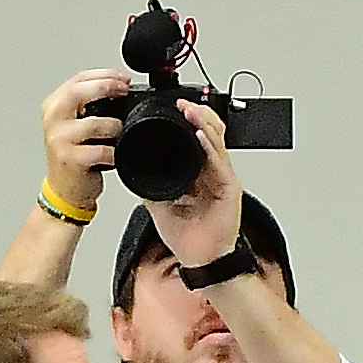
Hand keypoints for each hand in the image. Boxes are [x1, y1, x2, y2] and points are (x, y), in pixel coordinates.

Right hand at [41, 69, 135, 216]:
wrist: (65, 190)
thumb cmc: (74, 156)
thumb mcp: (75, 123)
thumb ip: (89, 103)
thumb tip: (120, 86)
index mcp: (53, 105)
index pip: (78, 79)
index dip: (104, 74)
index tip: (122, 78)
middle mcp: (52, 119)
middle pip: (79, 92)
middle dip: (107, 87)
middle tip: (124, 91)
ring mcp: (59, 140)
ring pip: (94, 123)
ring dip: (115, 126)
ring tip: (119, 132)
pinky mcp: (70, 159)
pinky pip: (101, 150)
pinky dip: (114, 151)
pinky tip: (115, 153)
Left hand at [144, 99, 245, 273]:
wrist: (200, 259)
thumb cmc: (187, 235)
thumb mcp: (159, 202)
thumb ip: (149, 183)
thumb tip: (132, 167)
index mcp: (198, 171)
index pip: (196, 136)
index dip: (187, 119)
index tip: (173, 106)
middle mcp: (213, 170)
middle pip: (210, 132)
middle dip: (196, 114)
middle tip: (181, 103)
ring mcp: (223, 178)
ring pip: (217, 142)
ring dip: (203, 123)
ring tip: (190, 111)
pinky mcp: (230, 189)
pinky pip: (220, 163)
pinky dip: (210, 147)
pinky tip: (201, 136)